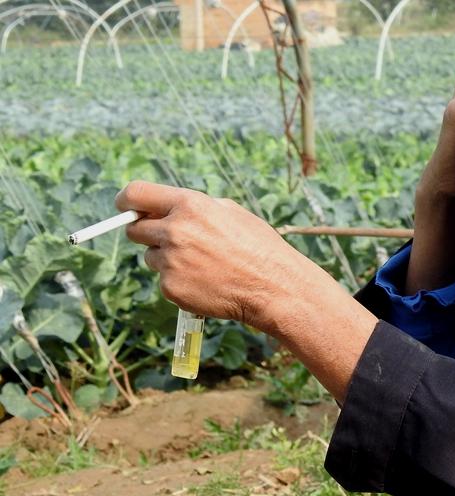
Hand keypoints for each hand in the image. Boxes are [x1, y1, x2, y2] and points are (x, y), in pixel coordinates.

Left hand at [116, 180, 375, 401]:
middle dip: (148, 234)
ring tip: (202, 267)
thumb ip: (194, 208)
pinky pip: (164, 282)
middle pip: (135, 229)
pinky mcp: (171, 288)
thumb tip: (164, 208)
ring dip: (167, 261)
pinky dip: (180, 283)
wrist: (274, 288)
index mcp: (189, 206)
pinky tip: (206, 283)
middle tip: (171, 243)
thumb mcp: (231, 213)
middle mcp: (175, 231)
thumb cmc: (259, 249)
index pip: (135, 194)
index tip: (125, 208)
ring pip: (150, 258)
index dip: (126, 202)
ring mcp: (171, 261)